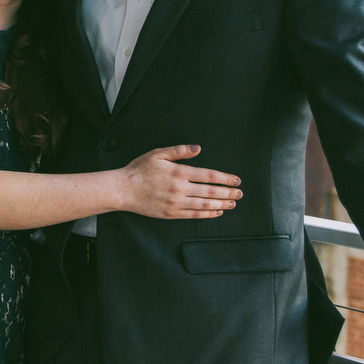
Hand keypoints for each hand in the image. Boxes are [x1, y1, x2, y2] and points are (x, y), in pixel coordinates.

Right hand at [117, 145, 239, 219]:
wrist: (123, 190)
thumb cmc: (139, 170)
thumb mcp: (158, 154)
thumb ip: (179, 151)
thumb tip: (198, 148)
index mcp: (179, 173)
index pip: (208, 176)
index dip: (225, 179)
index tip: (236, 180)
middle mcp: (180, 189)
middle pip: (210, 191)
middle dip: (228, 193)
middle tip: (240, 194)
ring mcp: (176, 203)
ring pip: (204, 205)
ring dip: (221, 204)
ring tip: (232, 204)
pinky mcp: (171, 213)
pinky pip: (194, 215)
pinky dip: (208, 214)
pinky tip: (217, 212)